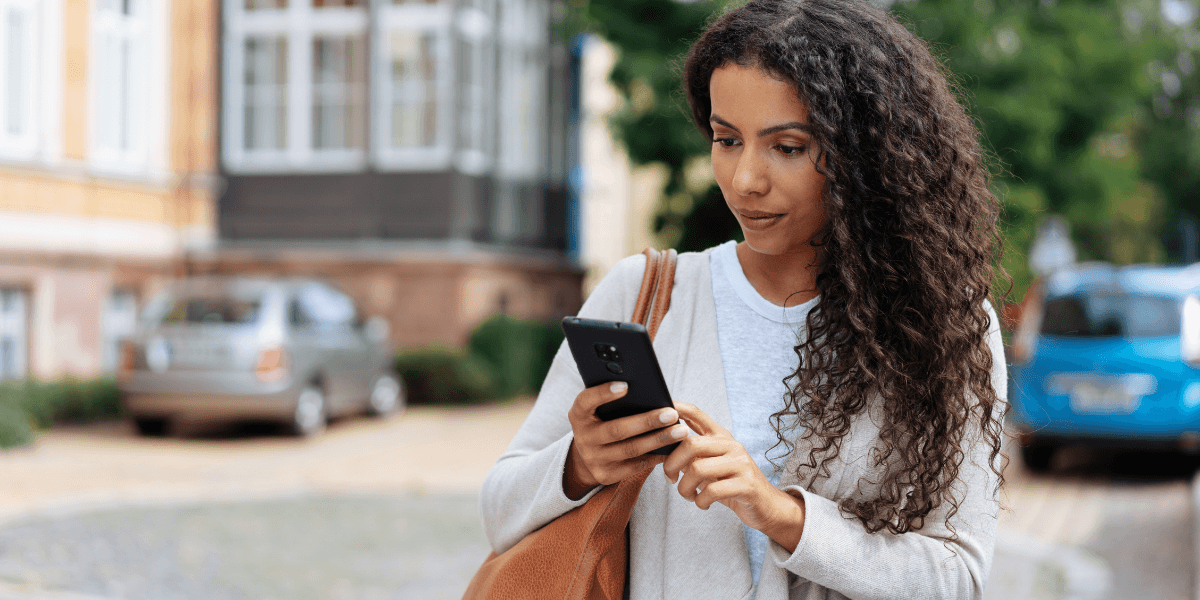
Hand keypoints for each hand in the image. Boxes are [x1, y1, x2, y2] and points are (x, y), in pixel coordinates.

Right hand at [563, 381, 689, 499]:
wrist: (588, 455)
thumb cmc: (602, 421)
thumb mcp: (599, 409)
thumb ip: (614, 399)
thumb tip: (649, 390)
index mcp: (578, 414)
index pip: (586, 401)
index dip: (603, 393)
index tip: (626, 385)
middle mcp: (583, 438)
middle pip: (617, 430)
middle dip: (647, 422)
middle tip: (671, 414)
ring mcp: (593, 459)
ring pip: (630, 450)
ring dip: (658, 440)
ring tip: (680, 431)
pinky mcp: (605, 475)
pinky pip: (634, 466)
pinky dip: (655, 457)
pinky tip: (671, 448)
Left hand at [663, 402, 806, 551]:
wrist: (765, 506)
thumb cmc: (730, 484)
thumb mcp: (711, 465)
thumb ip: (692, 454)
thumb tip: (661, 445)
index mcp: (721, 437)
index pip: (696, 413)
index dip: (676, 408)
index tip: (659, 410)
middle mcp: (731, 445)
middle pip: (690, 444)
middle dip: (671, 464)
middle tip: (670, 479)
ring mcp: (741, 464)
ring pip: (697, 469)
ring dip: (684, 488)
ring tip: (688, 495)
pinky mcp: (746, 485)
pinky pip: (711, 491)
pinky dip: (700, 501)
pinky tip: (702, 503)